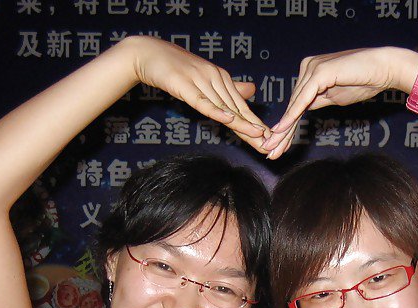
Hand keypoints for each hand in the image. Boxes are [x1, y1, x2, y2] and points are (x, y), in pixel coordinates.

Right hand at [131, 37, 269, 150]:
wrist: (148, 54)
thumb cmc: (175, 69)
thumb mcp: (204, 78)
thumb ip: (226, 87)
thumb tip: (250, 90)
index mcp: (221, 78)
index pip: (241, 106)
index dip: (255, 123)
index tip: (270, 139)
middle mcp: (215, 79)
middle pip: (237, 109)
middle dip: (254, 128)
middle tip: (270, 145)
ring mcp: (201, 81)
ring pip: (225, 107)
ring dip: (242, 124)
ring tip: (258, 138)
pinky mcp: (185, 86)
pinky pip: (203, 102)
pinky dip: (217, 111)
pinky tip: (230, 120)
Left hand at [262, 47, 417, 158]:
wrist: (384, 68)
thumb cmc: (364, 81)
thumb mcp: (335, 97)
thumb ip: (318, 101)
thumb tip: (305, 109)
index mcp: (310, 73)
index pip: (296, 105)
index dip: (287, 128)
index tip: (278, 147)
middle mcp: (307, 67)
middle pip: (292, 105)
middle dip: (281, 132)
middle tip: (269, 152)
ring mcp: (312, 68)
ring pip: (294, 104)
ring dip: (283, 128)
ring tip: (272, 147)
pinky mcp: (320, 71)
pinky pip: (303, 98)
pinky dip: (292, 114)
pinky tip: (282, 129)